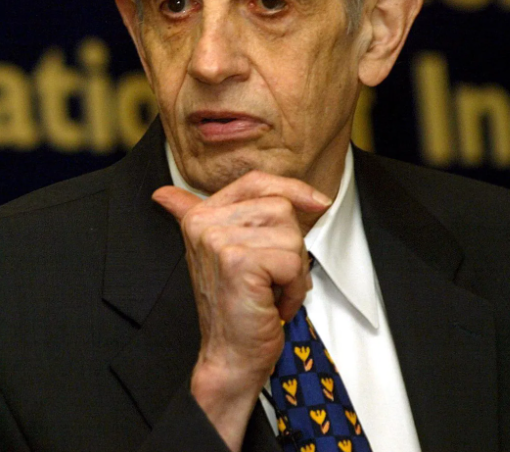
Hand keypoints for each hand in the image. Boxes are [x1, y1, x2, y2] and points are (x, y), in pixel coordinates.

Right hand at [152, 171, 330, 450]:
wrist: (229, 356)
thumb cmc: (236, 304)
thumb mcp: (221, 251)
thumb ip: (195, 216)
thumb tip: (162, 192)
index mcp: (200, 215)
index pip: (256, 182)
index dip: (292, 188)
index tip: (319, 203)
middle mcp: (204, 222)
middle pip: (281, 208)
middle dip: (291, 246)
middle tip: (273, 278)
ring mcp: (218, 239)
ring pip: (290, 234)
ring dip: (294, 270)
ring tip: (272, 291)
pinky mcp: (237, 262)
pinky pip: (291, 261)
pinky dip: (294, 288)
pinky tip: (274, 304)